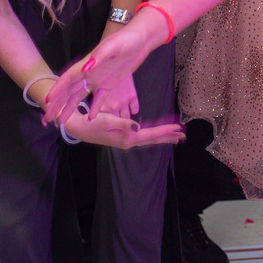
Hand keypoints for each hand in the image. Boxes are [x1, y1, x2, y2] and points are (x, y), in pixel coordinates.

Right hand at [44, 24, 150, 124]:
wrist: (141, 39)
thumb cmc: (126, 39)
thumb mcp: (113, 46)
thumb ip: (99, 56)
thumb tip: (85, 68)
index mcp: (87, 64)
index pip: (68, 79)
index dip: (57, 90)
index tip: (47, 101)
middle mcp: (90, 72)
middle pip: (69, 90)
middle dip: (58, 104)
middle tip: (47, 118)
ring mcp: (99, 78)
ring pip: (80, 96)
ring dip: (70, 108)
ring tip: (61, 121)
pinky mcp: (110, 83)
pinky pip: (99, 98)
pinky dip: (94, 108)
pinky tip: (90, 118)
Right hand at [61, 110, 184, 149]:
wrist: (79, 129)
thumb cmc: (91, 123)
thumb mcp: (106, 120)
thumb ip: (122, 123)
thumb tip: (137, 126)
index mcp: (126, 139)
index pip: (150, 135)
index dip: (165, 131)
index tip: (178, 128)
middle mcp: (128, 142)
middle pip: (153, 139)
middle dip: (168, 136)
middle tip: (184, 135)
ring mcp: (126, 141)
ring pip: (149, 139)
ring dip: (162, 136)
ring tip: (176, 135)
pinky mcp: (123, 137)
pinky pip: (143, 136)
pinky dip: (153, 134)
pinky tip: (158, 134)